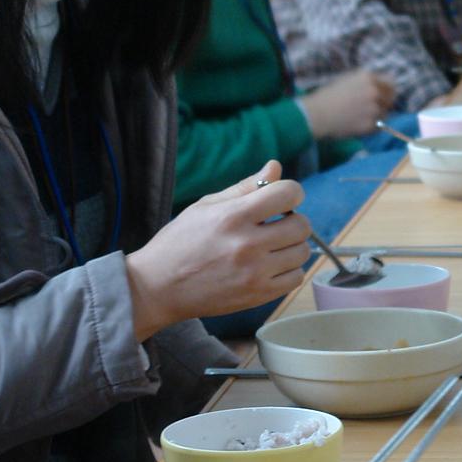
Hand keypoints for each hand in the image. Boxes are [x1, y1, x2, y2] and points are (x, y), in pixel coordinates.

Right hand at [125, 163, 309, 337]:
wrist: (159, 288)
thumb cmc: (180, 242)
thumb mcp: (206, 206)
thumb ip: (244, 187)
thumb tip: (275, 167)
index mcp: (233, 216)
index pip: (288, 193)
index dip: (291, 192)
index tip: (283, 199)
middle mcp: (247, 244)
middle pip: (302, 225)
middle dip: (293, 219)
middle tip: (276, 224)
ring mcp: (255, 273)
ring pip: (303, 252)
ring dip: (292, 246)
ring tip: (271, 246)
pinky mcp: (258, 295)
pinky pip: (296, 278)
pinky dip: (289, 269)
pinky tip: (271, 265)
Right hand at [300, 70, 395, 138]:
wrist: (317, 114)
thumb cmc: (326, 96)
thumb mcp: (346, 80)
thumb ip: (364, 82)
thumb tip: (378, 85)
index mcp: (367, 77)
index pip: (389, 82)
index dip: (386, 89)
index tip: (383, 94)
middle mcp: (374, 91)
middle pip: (390, 97)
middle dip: (384, 102)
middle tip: (372, 108)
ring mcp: (375, 108)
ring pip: (385, 113)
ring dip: (377, 115)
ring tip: (360, 117)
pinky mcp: (372, 124)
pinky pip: (379, 126)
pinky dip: (372, 127)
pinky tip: (358, 124)